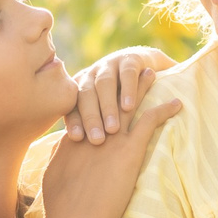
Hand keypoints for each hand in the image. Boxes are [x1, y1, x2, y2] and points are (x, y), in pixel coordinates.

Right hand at [39, 80, 181, 217]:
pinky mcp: (130, 150)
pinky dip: (164, 110)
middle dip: (121, 81)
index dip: (97, 96)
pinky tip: (177, 102)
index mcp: (74, 136)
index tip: (105, 87)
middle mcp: (93, 130)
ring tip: (153, 72)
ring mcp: (112, 138)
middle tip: (131, 68)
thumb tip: (59, 150)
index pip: (87, 108)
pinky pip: (151, 122)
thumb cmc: (62, 207)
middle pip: (109, 98)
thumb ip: (56, 159)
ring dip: (143, 86)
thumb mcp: (51, 176)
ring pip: (130, 103)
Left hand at [66, 46, 184, 142]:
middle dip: (90, 118)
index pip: (72, 105)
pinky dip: (127, 89)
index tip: (76, 139)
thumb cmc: (121, 102)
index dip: (73, 120)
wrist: (146, 66)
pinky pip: (127, 74)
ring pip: (104, 84)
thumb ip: (89, 130)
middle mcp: (91, 75)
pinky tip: (128, 107)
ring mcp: (110, 65)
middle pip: (85, 95)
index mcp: (80, 89)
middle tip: (97, 140)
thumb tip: (72, 157)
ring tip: (113, 129)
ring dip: (107, 107)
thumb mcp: (103, 113)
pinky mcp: (130, 60)